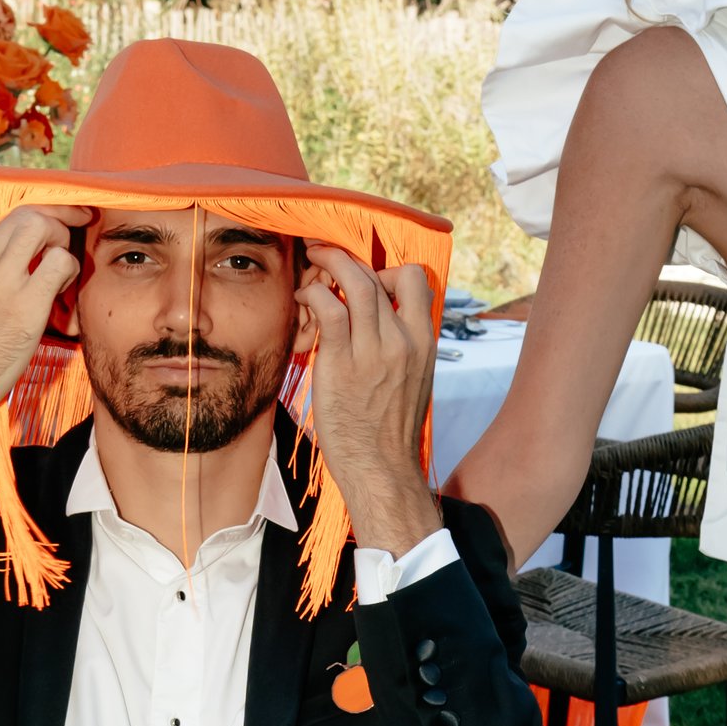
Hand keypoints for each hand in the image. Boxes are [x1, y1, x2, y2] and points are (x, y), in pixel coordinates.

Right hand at [0, 202, 90, 478]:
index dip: (24, 229)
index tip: (38, 237)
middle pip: (26, 215)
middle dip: (52, 223)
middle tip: (61, 240)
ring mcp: (0, 280)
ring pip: (44, 228)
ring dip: (61, 241)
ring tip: (58, 265)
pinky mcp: (26, 305)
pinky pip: (60, 262)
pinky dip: (68, 268)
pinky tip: (60, 288)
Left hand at [299, 241, 440, 553]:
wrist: (382, 469)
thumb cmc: (390, 431)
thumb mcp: (411, 380)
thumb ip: (400, 347)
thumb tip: (380, 322)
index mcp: (423, 342)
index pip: (416, 279)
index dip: (387, 269)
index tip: (365, 278)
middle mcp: (403, 340)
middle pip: (380, 274)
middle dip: (347, 259)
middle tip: (324, 255)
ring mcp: (373, 350)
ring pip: (355, 282)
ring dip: (328, 264)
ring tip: (311, 263)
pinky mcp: (342, 362)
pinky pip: (328, 308)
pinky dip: (312, 294)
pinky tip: (303, 299)